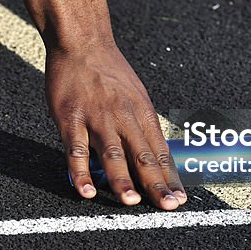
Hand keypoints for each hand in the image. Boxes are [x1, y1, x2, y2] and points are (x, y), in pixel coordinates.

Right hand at [46, 43, 186, 209]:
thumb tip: (152, 158)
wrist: (81, 42)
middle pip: (143, 157)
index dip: (170, 178)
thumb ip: (141, 127)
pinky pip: (76, 150)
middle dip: (156, 184)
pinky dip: (81, 172)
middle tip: (167, 207)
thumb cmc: (108, 71)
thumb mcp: (135, 95)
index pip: (160, 152)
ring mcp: (97, 118)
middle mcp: (124, 117)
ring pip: (112, 155)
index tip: (179, 200)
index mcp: (142, 113)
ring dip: (122, 180)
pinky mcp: (71, 119)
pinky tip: (86, 191)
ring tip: (131, 201)